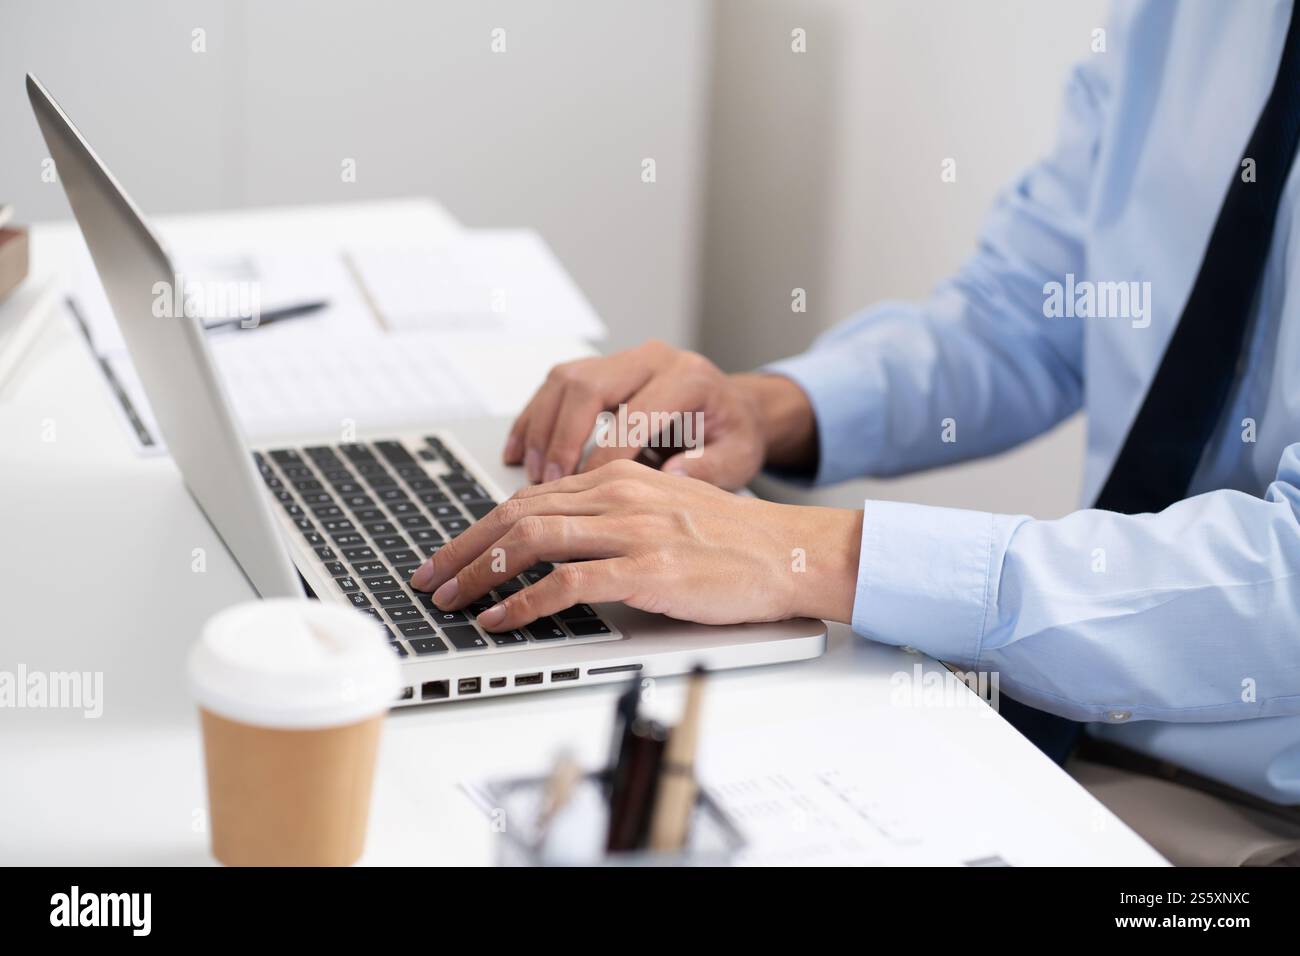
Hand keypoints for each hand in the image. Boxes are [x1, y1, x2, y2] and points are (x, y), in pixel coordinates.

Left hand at [410, 459, 862, 630]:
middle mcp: (620, 494)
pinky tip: (501, 619)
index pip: (530, 497)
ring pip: (532, 540)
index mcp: (620, 478)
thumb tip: (554, 541)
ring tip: (450, 600)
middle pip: (517, 514)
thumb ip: (612, 517)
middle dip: (462, 549)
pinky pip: (568, 583)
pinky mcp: (649, 570)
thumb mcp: (664, 512)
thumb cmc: (732, 542)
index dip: (479, 528)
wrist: (791, 553)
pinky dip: (524, 602)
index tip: (450, 554)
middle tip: (428, 578)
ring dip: (479, 573)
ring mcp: (633, 530)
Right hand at [503, 340, 814, 489]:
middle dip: (563, 437)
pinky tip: (520, 451)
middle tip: (550, 480)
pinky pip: (556, 385)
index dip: (605, 455)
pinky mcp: (602, 368)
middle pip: (588, 385)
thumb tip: (671, 477)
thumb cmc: (733, 434)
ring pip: (565, 380)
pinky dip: (533, 418)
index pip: (634, 414)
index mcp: (688, 378)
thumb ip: (709, 469)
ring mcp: (623, 359)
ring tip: (533, 472)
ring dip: (541, 427)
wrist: (735, 408)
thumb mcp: (739, 457)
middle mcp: (652, 359)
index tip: (587, 491)